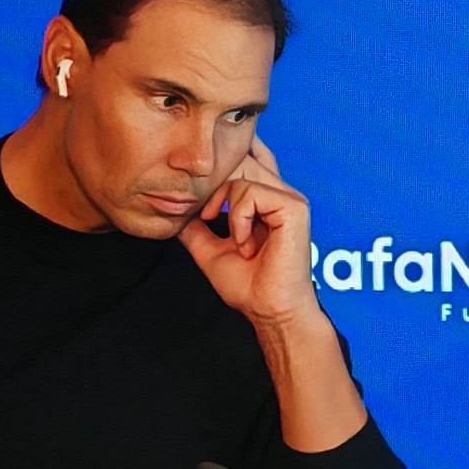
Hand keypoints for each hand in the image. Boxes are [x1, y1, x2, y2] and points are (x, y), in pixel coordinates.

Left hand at [181, 141, 318, 328]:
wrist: (268, 310)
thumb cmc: (248, 286)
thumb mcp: (209, 250)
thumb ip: (196, 229)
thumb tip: (175, 212)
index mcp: (267, 202)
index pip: (249, 158)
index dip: (225, 161)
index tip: (202, 192)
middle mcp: (281, 196)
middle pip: (242, 158)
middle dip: (214, 184)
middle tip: (207, 216)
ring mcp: (290, 200)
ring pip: (242, 174)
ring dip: (225, 206)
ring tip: (233, 238)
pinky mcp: (294, 209)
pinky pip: (252, 193)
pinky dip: (238, 217)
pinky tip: (244, 243)